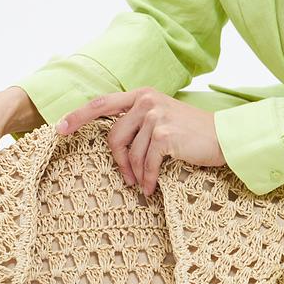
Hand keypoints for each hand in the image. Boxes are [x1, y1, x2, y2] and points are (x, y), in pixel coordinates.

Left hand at [55, 87, 226, 195]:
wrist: (224, 137)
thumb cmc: (192, 133)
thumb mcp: (162, 117)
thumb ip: (139, 120)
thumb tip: (113, 140)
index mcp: (142, 95)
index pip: (102, 103)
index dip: (78, 116)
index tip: (59, 128)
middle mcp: (147, 101)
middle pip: (113, 136)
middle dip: (117, 161)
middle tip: (127, 178)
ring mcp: (156, 116)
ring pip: (130, 154)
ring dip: (135, 174)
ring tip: (143, 184)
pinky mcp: (165, 135)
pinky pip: (145, 164)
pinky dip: (147, 180)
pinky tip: (151, 189)